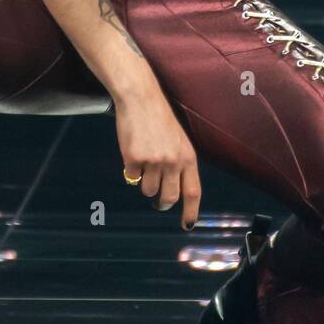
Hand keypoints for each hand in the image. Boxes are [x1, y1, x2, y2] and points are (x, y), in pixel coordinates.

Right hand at [116, 86, 201, 229]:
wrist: (140, 98)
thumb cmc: (159, 119)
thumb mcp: (178, 141)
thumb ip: (179, 165)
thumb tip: (174, 191)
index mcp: (188, 157)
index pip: (193, 192)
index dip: (191, 211)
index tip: (187, 225)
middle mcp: (173, 161)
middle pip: (168, 197)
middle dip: (162, 202)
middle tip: (158, 201)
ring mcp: (153, 161)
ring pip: (147, 190)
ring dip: (144, 182)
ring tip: (144, 162)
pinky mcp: (134, 158)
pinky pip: (131, 177)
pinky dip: (130, 170)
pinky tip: (133, 151)